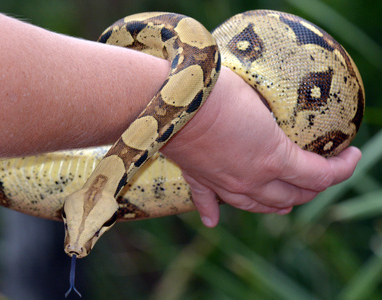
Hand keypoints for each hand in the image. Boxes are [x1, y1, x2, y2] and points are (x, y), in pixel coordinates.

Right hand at [162, 67, 361, 226]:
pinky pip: (208, 203)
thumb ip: (277, 122)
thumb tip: (282, 123)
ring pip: (257, 206)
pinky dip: (214, 213)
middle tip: (321, 175)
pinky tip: (214, 222)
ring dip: (277, 206)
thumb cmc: (219, 91)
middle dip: (312, 190)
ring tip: (286, 201)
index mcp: (273, 159)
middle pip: (291, 197)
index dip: (343, 169)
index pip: (320, 176)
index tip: (352, 156)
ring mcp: (224, 183)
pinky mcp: (199, 178)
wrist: (172, 102)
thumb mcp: (263, 100)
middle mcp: (252, 179)